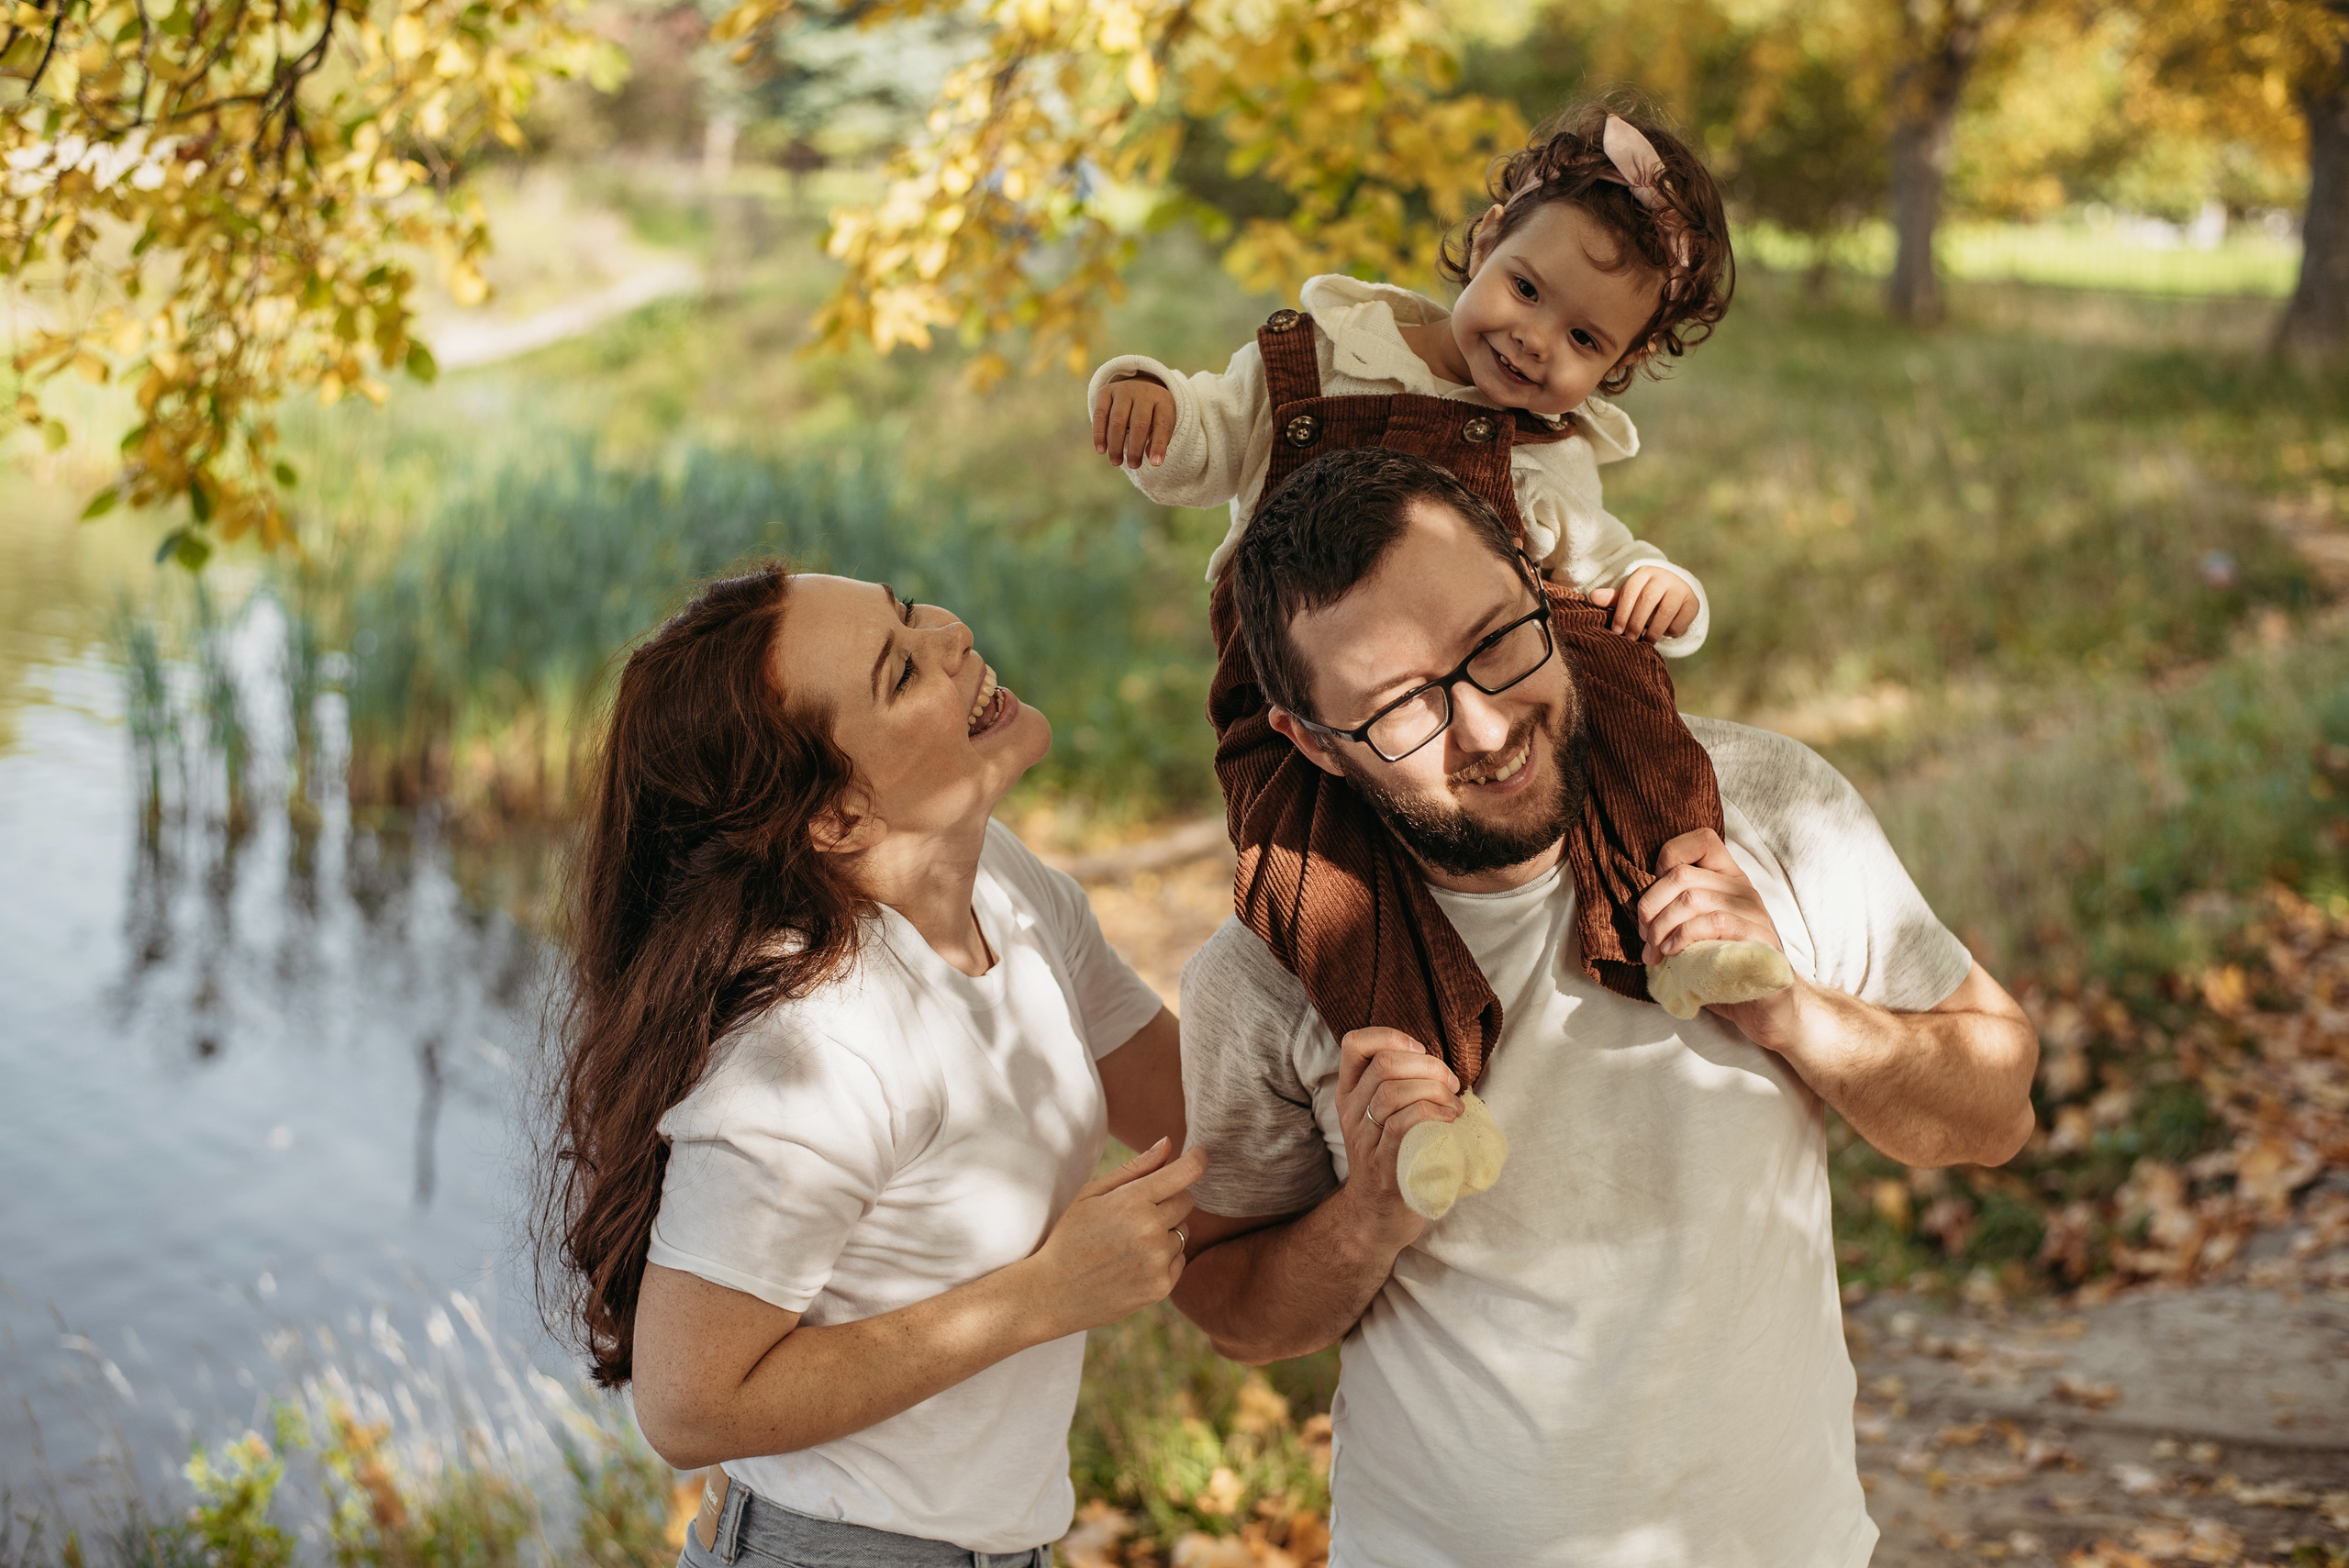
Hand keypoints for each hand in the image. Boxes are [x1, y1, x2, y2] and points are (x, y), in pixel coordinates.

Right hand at [1028, 1137, 1205, 1335]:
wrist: (1054, 1294)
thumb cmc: (1070, 1237)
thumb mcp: (1091, 1194)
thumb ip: (1134, 1168)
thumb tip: (1169, 1143)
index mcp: (1132, 1200)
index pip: (1186, 1172)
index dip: (1197, 1159)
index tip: (1199, 1154)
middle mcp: (1151, 1229)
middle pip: (1186, 1201)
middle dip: (1168, 1201)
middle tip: (1136, 1213)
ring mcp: (1158, 1260)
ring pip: (1184, 1231)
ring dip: (1165, 1232)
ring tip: (1128, 1244)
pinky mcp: (1162, 1286)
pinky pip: (1180, 1259)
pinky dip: (1164, 1258)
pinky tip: (1133, 1264)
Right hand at [1092, 375, 1175, 468]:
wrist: (1138, 387)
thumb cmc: (1153, 413)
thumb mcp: (1161, 423)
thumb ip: (1158, 440)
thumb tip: (1151, 459)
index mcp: (1162, 400)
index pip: (1162, 424)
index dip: (1159, 445)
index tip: (1156, 463)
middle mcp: (1143, 393)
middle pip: (1139, 423)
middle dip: (1135, 448)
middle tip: (1134, 465)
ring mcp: (1123, 390)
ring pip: (1118, 420)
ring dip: (1116, 444)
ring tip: (1116, 462)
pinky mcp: (1105, 392)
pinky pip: (1100, 414)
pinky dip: (1099, 434)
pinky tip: (1101, 450)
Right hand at [1333, 1026, 1461, 1249]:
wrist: (1377, 1216)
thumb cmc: (1393, 1157)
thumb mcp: (1384, 1117)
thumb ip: (1401, 1086)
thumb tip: (1441, 1064)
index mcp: (1350, 1094)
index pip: (1354, 1044)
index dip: (1390, 1036)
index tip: (1420, 1050)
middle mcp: (1351, 1112)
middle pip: (1383, 1065)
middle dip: (1427, 1065)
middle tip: (1450, 1082)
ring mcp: (1364, 1140)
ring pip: (1392, 1092)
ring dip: (1434, 1090)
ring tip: (1455, 1104)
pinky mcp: (1382, 1165)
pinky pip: (1402, 1124)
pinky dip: (1432, 1113)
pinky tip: (1451, 1119)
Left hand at [1587, 567, 1697, 641]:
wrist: (1674, 592)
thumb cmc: (1644, 597)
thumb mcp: (1628, 596)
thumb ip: (1612, 599)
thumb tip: (1592, 596)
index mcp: (1643, 573)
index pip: (1630, 592)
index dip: (1622, 613)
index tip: (1616, 631)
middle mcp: (1663, 578)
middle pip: (1647, 601)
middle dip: (1636, 623)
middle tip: (1630, 639)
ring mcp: (1680, 589)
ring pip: (1665, 612)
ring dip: (1653, 631)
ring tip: (1645, 642)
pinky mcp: (1693, 602)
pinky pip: (1680, 620)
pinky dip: (1671, 631)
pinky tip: (1664, 633)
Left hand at [1637, 829, 1805, 1045]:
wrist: (1766, 1006)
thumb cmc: (1723, 968)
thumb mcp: (1695, 932)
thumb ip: (1677, 912)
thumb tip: (1639, 909)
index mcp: (1728, 878)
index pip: (1701, 839)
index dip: (1667, 857)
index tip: (1654, 898)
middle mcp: (1743, 888)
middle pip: (1681, 874)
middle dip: (1650, 906)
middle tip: (1644, 935)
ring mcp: (1753, 911)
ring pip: (1691, 899)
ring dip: (1660, 927)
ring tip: (1655, 952)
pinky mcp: (1758, 937)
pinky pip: (1713, 923)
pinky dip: (1682, 937)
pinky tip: (1672, 954)